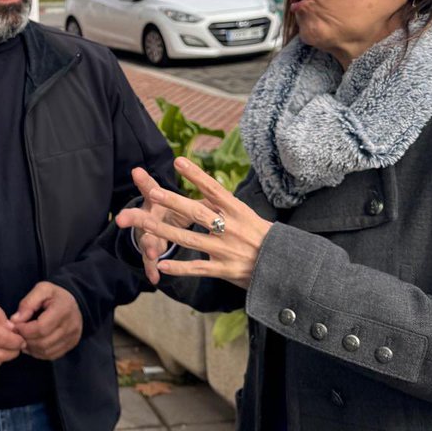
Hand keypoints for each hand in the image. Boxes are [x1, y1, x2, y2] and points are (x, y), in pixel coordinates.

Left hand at [10, 282, 82, 360]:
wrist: (74, 303)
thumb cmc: (55, 295)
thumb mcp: (42, 289)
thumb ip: (27, 303)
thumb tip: (15, 321)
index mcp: (63, 309)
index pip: (41, 327)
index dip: (24, 329)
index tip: (15, 325)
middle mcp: (71, 326)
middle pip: (43, 342)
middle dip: (25, 339)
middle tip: (16, 333)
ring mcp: (72, 338)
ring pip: (46, 351)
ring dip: (30, 347)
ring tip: (22, 338)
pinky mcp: (70, 345)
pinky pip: (51, 355)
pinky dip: (37, 352)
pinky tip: (31, 344)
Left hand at [116, 157, 271, 288]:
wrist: (285, 265)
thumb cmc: (263, 236)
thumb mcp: (248, 215)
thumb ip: (224, 205)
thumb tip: (204, 188)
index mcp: (238, 211)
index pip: (213, 188)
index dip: (196, 175)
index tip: (177, 160)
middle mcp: (231, 228)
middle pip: (197, 212)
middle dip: (173, 202)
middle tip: (153, 192)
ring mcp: (226, 250)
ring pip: (191, 240)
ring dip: (166, 233)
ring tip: (146, 226)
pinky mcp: (225, 270)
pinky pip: (198, 269)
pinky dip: (180, 268)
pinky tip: (162, 266)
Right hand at [127, 167, 192, 284]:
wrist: (150, 226)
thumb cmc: (172, 209)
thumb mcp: (182, 201)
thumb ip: (196, 195)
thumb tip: (217, 188)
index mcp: (158, 202)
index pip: (150, 189)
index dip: (144, 182)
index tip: (136, 172)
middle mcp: (149, 217)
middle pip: (141, 216)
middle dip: (132, 217)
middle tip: (121, 218)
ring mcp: (148, 235)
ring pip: (146, 241)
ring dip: (149, 246)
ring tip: (152, 253)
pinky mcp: (150, 251)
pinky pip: (150, 261)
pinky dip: (152, 269)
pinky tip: (154, 278)